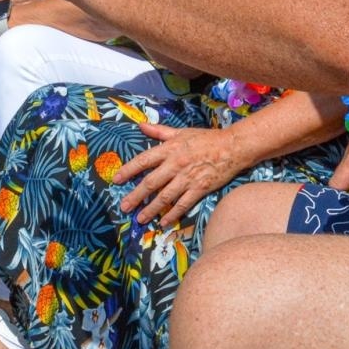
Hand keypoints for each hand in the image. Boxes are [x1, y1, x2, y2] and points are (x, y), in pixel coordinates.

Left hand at [114, 122, 243, 227]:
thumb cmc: (206, 138)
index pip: (143, 160)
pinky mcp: (199, 189)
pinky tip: (163, 222)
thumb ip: (160, 131)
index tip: (116, 180)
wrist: (232, 147)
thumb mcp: (181, 132)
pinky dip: (172, 214)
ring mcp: (187, 178)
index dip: (128, 170)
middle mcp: (175, 164)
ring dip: (151, 209)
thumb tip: (140, 126)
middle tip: (124, 207)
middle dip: (135, 196)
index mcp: (169, 149)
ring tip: (140, 218)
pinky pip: (183, 204)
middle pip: (150, 183)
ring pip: (164, 197)